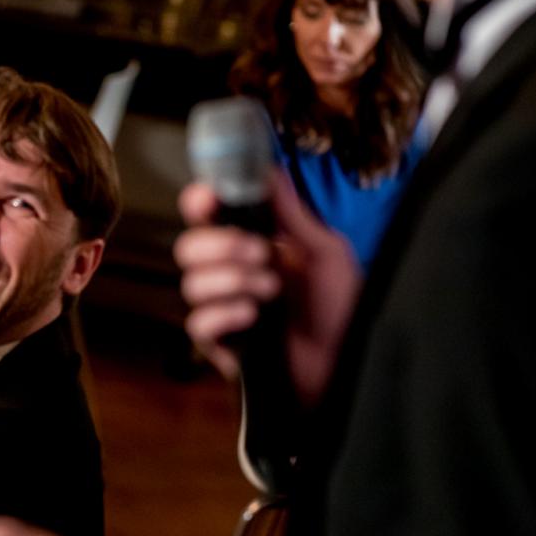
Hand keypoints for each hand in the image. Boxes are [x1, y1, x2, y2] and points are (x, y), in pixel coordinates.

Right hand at [174, 170, 359, 405]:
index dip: (199, 203)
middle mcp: (230, 273)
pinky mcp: (219, 344)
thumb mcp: (325, 252)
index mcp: (252, 244)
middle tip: (261, 254)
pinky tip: (253, 317)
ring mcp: (222, 309)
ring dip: (231, 280)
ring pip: (190, 282)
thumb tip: (268, 169)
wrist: (348, 365)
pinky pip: (197, 322)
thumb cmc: (342, 308)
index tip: (208, 200)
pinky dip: (224, 314)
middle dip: (220, 245)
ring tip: (270, 292)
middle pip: (187, 246)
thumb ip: (291, 213)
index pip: (206, 216)